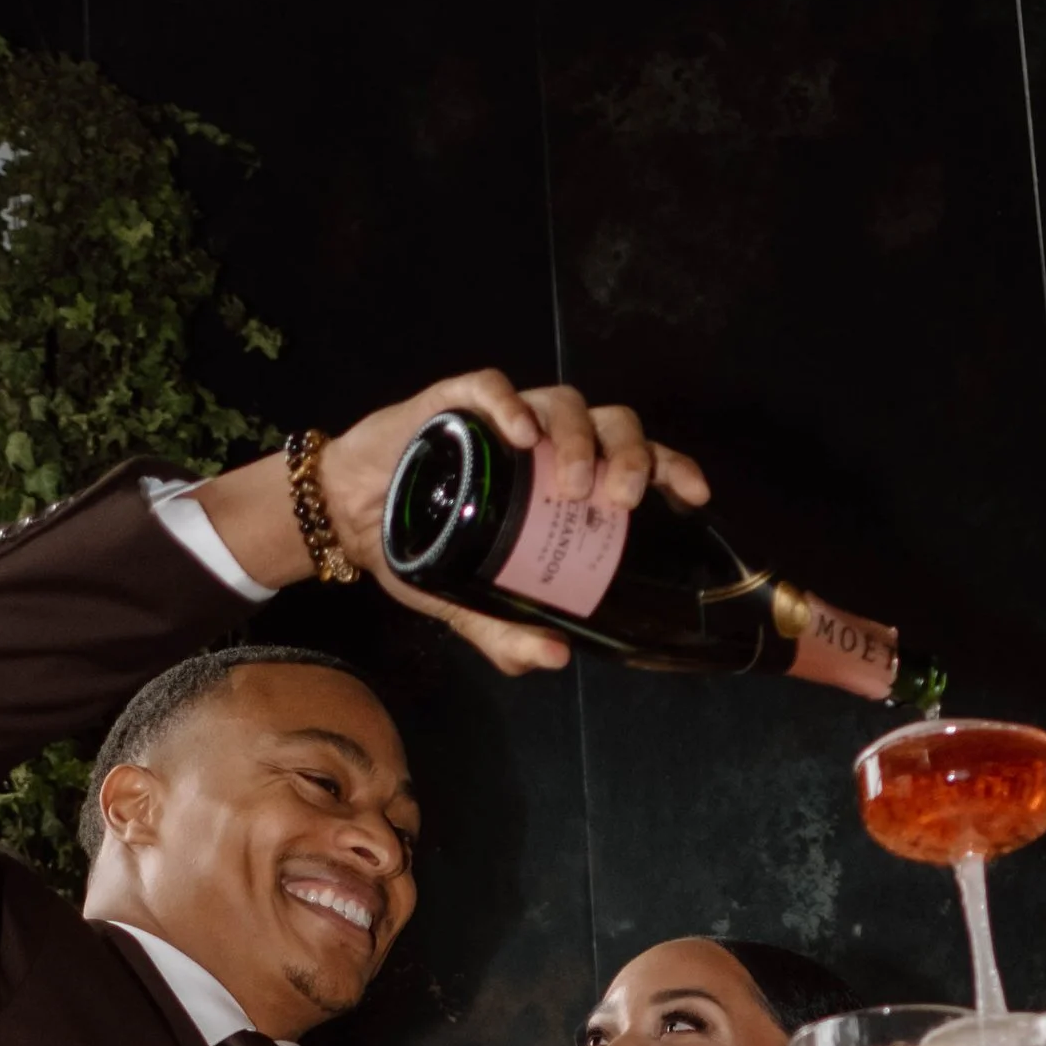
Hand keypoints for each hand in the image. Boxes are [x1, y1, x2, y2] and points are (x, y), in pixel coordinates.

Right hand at [196, 373, 709, 678]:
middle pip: (609, 424)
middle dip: (627, 456)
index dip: (669, 468)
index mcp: (564, 479)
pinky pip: (488, 387)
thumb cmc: (424, 551)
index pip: (633, 459)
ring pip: (560, 402)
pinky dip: (507, 404)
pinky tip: (517, 431)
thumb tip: (554, 658)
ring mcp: (501, 418)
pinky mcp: (451, 403)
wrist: (352, 523)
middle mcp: (544, 441)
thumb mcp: (469, 604)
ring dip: (576, 438)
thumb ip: (507, 633)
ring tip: (574, 486)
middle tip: (619, 501)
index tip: (694, 495)